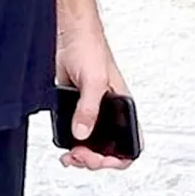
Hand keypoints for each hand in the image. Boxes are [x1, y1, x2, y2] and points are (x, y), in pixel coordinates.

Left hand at [55, 19, 134, 171]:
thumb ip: (88, 109)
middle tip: (79, 156)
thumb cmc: (91, 49)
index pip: (130, 145)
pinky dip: (70, 142)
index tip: (100, 160)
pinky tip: (64, 144)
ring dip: (82, 155)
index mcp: (123, 109)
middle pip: (109, 150)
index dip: (118, 159)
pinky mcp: (74, 107)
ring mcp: (90, 111)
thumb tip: (81, 133)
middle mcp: (109, 113)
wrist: (70, 35)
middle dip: (95, 159)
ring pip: (92, 144)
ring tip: (70, 157)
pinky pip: (75, 132)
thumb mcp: (94, 81)